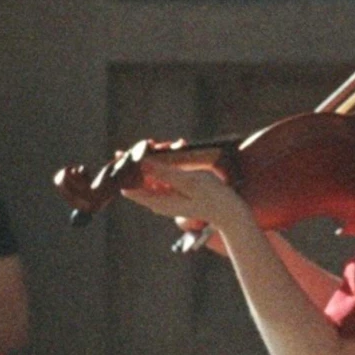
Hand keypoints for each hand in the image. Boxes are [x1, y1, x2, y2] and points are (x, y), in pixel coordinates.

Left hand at [117, 156, 252, 238]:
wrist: (229, 210)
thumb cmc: (211, 196)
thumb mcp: (188, 181)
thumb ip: (164, 173)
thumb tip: (141, 164)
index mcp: (158, 201)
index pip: (128, 186)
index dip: (125, 168)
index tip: (125, 152)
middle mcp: (158, 200)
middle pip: (139, 176)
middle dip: (144, 157)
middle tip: (153, 143)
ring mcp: (166, 195)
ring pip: (152, 171)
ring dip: (159, 155)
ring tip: (175, 144)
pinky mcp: (174, 190)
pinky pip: (164, 172)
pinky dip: (169, 160)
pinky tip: (181, 148)